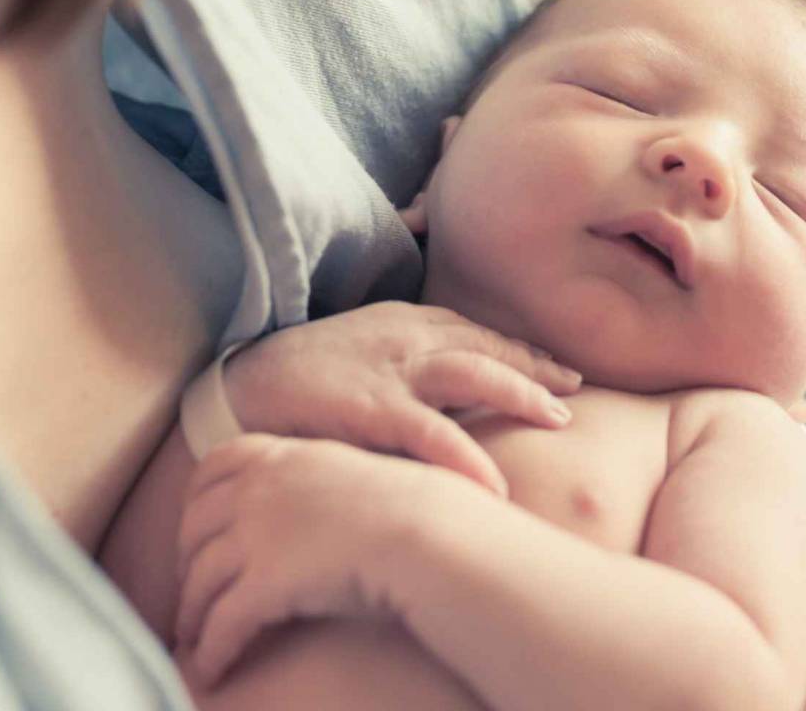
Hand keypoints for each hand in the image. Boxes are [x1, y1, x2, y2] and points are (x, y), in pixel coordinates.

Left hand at [174, 433, 466, 685]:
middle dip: (186, 562)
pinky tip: (213, 670)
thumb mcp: (361, 474)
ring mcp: (256, 534)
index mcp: (284, 456)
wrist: (432, 533)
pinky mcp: (264, 584)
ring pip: (201, 580)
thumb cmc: (421, 510)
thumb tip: (329, 505)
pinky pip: (222, 624)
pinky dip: (211, 651)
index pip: (216, 465)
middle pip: (196, 526)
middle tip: (192, 590)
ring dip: (192, 614)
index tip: (194, 526)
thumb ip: (326, 481)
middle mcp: (260, 489)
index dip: (195, 499)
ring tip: (193, 638)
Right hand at [223, 301, 580, 495]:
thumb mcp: (357, 356)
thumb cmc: (295, 381)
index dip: (519, 351)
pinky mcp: (369, 408)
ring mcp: (388, 371)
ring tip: (558, 419)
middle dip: (534, 366)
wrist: (231, 390)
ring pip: (474, 374)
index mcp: (400, 323)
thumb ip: (402, 367)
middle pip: (486, 346)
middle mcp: (402, 337)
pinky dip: (468, 456)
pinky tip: (496, 482)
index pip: (474, 332)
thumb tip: (447, 397)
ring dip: (521, 393)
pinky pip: (432, 433)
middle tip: (575, 390)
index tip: (558, 370)